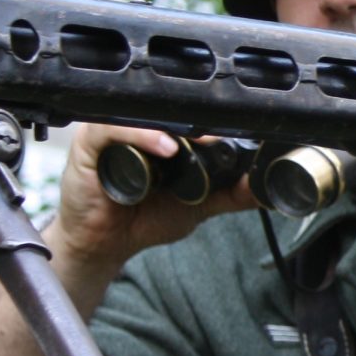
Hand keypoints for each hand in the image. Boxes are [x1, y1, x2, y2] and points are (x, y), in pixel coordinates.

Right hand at [48, 121, 255, 281]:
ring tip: (199, 141)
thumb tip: (266, 189)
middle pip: (166, 112)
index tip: (240, 131)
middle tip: (223, 135)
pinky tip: (166, 149)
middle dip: (197, 122)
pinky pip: (113, 130)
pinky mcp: (89, 143)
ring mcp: (111, 132)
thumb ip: (230, 195)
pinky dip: (143, 136)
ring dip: (174, 128)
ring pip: (144, 116)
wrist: (104, 244)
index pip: (186, 116)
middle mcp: (136, 128)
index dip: (212, 121)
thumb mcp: (197, 205)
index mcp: (160, 136)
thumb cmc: (144, 218)